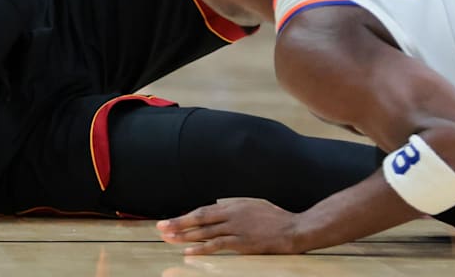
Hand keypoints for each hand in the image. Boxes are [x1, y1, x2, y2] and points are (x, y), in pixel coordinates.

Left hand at [157, 198, 301, 254]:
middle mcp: (231, 215)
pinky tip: (189, 251)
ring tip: (169, 240)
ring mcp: (236, 229)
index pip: (202, 211)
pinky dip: (202, 248)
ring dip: (185, 236)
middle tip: (160, 229)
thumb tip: (217, 203)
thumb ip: (233, 204)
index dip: (184, 216)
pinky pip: (218, 245)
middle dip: (177, 225)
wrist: (294, 229)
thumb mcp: (252, 204)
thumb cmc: (275, 217)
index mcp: (232, 205)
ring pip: (205, 232)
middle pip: (199, 220)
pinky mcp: (243, 243)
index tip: (168, 221)